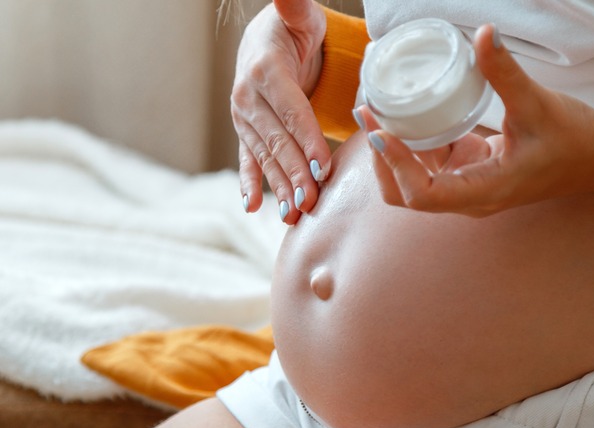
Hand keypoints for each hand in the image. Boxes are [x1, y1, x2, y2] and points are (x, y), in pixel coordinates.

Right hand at [233, 0, 328, 223]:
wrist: (266, 39)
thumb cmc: (294, 28)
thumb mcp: (299, 15)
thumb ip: (294, 5)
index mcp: (265, 70)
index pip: (290, 110)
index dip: (306, 139)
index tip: (322, 166)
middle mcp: (248, 97)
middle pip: (277, 141)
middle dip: (296, 173)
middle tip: (311, 201)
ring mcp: (245, 118)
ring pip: (265, 156)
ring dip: (279, 186)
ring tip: (293, 214)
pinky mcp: (247, 132)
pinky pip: (248, 160)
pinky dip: (250, 184)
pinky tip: (252, 206)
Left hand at [360, 23, 593, 216]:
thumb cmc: (574, 141)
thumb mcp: (537, 104)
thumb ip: (505, 72)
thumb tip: (483, 34)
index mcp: (484, 191)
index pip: (423, 194)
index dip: (396, 165)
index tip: (381, 130)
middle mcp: (470, 197)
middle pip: (405, 193)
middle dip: (382, 159)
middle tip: (369, 115)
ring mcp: (468, 186)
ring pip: (413, 180)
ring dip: (391, 149)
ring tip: (376, 109)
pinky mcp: (471, 171)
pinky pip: (430, 162)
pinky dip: (413, 141)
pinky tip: (406, 112)